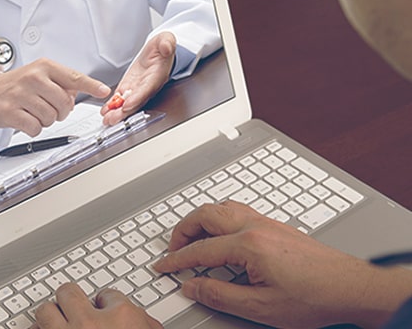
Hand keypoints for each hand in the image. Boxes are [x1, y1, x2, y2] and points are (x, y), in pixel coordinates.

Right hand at [0, 58, 109, 135]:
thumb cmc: (17, 85)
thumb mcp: (40, 76)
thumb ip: (61, 83)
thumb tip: (77, 94)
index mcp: (44, 67)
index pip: (73, 77)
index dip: (91, 86)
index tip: (104, 91)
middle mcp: (33, 78)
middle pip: (65, 103)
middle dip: (61, 112)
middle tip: (50, 109)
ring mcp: (21, 94)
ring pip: (51, 117)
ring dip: (46, 120)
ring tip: (34, 112)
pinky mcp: (11, 112)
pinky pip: (36, 127)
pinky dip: (34, 128)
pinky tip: (26, 119)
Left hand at [32, 283, 161, 328]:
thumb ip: (145, 325)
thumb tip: (144, 321)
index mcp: (121, 317)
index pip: (108, 295)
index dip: (106, 303)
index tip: (105, 308)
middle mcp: (90, 324)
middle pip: (68, 292)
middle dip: (71, 299)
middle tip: (75, 307)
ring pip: (45, 311)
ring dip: (49, 316)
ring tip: (55, 319)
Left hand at [101, 32, 175, 124]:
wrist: (158, 51)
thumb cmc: (163, 47)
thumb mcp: (166, 39)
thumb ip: (167, 43)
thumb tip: (167, 47)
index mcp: (158, 75)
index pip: (147, 89)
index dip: (138, 98)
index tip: (128, 105)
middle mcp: (148, 86)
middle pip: (136, 101)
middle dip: (124, 112)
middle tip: (112, 119)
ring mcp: (138, 88)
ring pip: (128, 103)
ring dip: (117, 112)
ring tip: (107, 119)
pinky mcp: (130, 87)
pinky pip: (122, 98)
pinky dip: (114, 105)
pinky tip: (106, 111)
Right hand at [153, 201, 411, 327]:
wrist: (350, 287)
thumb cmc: (314, 297)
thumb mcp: (261, 306)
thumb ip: (220, 295)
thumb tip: (192, 286)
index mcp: (248, 245)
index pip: (200, 250)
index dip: (176, 259)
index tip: (162, 266)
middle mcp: (255, 226)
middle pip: (205, 215)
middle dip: (182, 230)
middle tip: (173, 250)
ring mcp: (266, 222)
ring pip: (221, 206)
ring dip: (200, 219)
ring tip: (192, 238)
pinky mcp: (275, 225)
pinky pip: (237, 209)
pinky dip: (218, 217)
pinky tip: (221, 232)